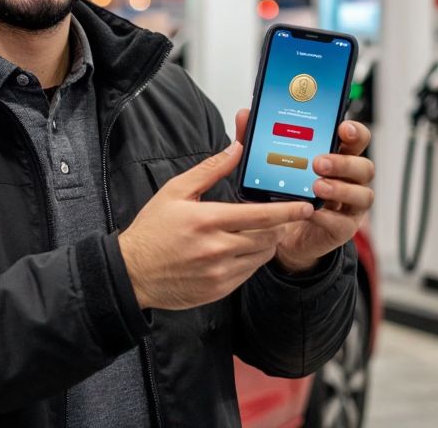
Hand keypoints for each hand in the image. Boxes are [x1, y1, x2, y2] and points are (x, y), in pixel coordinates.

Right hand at [119, 142, 313, 309]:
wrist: (132, 272)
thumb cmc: (152, 230)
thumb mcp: (175, 191)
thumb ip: (210, 169)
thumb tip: (236, 149)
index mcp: (208, 219)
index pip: (261, 215)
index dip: (287, 211)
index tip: (305, 207)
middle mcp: (217, 248)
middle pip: (267, 237)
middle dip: (279, 226)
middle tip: (281, 217)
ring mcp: (219, 272)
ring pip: (261, 256)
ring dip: (267, 243)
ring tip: (259, 232)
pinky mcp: (219, 289)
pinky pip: (249, 273)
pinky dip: (252, 260)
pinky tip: (241, 250)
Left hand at [229, 110, 374, 273]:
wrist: (279, 233)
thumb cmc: (282, 193)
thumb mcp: (268, 164)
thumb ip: (259, 140)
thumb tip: (245, 115)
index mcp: (337, 156)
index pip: (356, 139)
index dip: (354, 132)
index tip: (342, 127)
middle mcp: (349, 180)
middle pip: (364, 166)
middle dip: (344, 162)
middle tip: (319, 162)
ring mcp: (349, 205)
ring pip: (362, 194)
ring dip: (340, 189)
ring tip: (317, 186)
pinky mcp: (342, 228)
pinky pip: (342, 222)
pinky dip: (327, 216)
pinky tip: (311, 212)